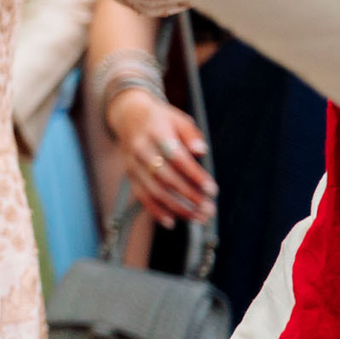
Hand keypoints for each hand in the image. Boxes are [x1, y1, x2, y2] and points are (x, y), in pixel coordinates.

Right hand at [107, 91, 214, 225]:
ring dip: (177, 207)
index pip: (177, 157)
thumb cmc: (161, 119)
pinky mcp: (130, 175)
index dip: (194, 175)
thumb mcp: (178, 118)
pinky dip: (156, 211)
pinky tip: (172, 221)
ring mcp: (133, 164)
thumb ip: (191, 134)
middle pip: (165, 177)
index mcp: (155, 132)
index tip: (211, 189)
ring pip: (154, 190)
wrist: (128, 116)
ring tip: (198, 217)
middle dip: (189, 196)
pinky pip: (142, 196)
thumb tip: (201, 151)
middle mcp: (141, 149)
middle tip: (208, 208)